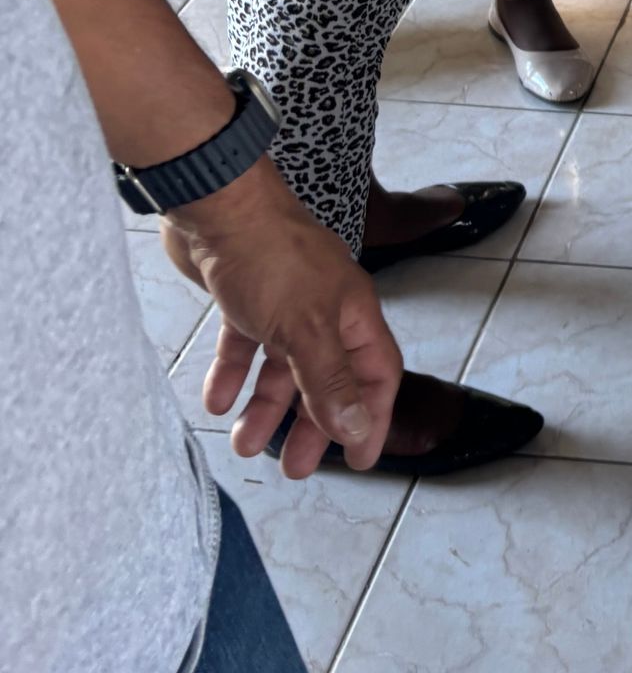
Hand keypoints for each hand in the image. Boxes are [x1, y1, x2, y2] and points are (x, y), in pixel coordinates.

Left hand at [160, 157, 400, 476]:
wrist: (215, 205)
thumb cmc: (270, 256)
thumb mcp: (306, 329)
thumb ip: (331, 381)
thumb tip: (357, 427)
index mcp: (353, 314)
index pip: (376, 375)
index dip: (370, 418)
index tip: (360, 461)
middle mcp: (324, 310)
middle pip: (327, 379)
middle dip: (312, 425)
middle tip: (295, 468)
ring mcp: (283, 303)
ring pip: (281, 367)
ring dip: (265, 407)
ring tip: (243, 442)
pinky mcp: (244, 297)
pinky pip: (243, 346)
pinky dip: (232, 374)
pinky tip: (217, 400)